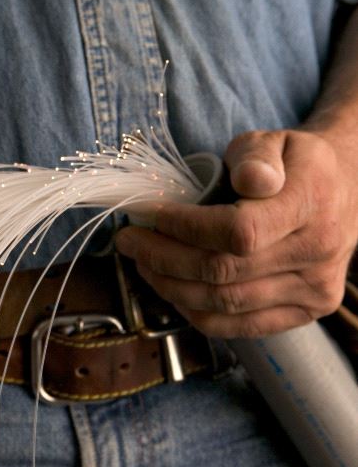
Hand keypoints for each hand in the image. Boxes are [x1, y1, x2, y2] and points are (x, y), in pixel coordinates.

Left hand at [115, 129, 357, 337]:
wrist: (343, 192)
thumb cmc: (293, 165)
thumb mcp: (274, 141)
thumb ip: (255, 155)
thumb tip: (249, 180)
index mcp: (311, 203)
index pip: (237, 232)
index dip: (183, 229)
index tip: (148, 215)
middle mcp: (317, 252)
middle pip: (222, 272)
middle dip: (162, 258)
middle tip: (129, 242)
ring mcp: (314, 288)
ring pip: (224, 303)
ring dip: (170, 287)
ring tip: (143, 264)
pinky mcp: (305, 312)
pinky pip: (237, 325)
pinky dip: (194, 313)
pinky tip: (171, 290)